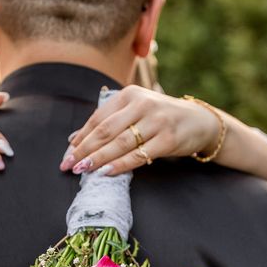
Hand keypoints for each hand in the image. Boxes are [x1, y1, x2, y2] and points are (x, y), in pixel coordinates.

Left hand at [60, 85, 219, 174]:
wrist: (199, 121)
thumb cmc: (161, 117)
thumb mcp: (135, 111)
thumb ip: (109, 122)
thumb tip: (74, 139)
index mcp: (130, 95)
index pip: (99, 117)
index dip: (81, 137)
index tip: (68, 153)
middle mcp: (142, 104)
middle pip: (106, 130)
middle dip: (84, 150)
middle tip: (69, 165)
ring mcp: (157, 121)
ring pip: (120, 143)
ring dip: (98, 159)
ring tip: (83, 170)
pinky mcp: (168, 139)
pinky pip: (139, 155)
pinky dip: (121, 165)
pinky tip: (106, 172)